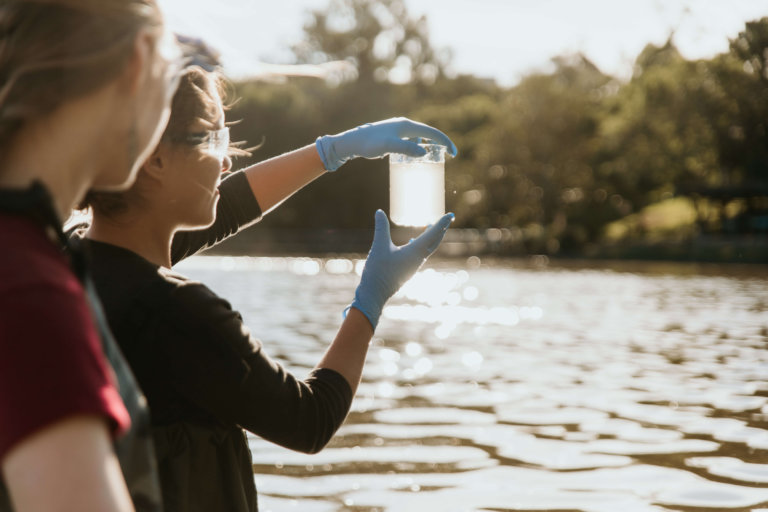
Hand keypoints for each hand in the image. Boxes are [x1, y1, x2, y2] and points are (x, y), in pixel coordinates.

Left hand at [315, 117, 457, 170]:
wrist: (352, 141)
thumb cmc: (369, 144)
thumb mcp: (388, 146)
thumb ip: (405, 148)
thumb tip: (423, 152)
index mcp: (407, 125)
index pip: (432, 132)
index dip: (445, 142)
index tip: (454, 153)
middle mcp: (404, 125)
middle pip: (428, 133)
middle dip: (439, 144)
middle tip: (448, 156)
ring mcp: (397, 130)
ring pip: (419, 137)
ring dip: (429, 145)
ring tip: (434, 158)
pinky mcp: (392, 135)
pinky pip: (410, 141)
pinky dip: (418, 147)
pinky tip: (414, 157)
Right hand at [349, 209, 453, 329]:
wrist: (375, 294)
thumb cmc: (378, 271)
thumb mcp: (379, 246)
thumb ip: (381, 228)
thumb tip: (379, 212)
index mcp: (415, 252)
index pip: (433, 234)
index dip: (442, 223)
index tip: (451, 215)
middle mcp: (418, 259)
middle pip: (435, 241)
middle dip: (441, 229)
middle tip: (449, 218)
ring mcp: (413, 266)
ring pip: (428, 248)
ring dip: (432, 237)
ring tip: (433, 227)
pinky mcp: (407, 270)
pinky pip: (419, 255)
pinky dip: (421, 245)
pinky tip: (410, 241)